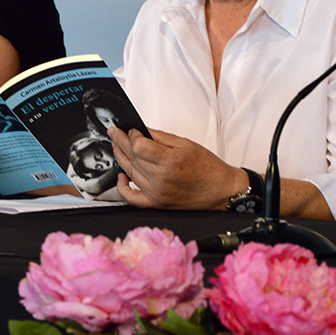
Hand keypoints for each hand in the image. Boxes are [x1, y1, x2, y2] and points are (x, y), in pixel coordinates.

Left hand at [108, 126, 242, 209]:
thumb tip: (141, 130)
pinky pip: (132, 198)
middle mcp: (161, 180)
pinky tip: (121, 176)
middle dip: (120, 142)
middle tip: (114, 132)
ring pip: (130, 173)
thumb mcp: (186, 144)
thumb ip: (160, 137)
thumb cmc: (208, 168)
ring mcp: (157, 194)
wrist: (221, 191)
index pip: (139, 146)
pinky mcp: (157, 204)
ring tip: (116, 146)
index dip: (131, 135)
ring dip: (120, 158)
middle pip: (132, 158)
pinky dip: (122, 187)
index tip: (131, 129)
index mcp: (170, 162)